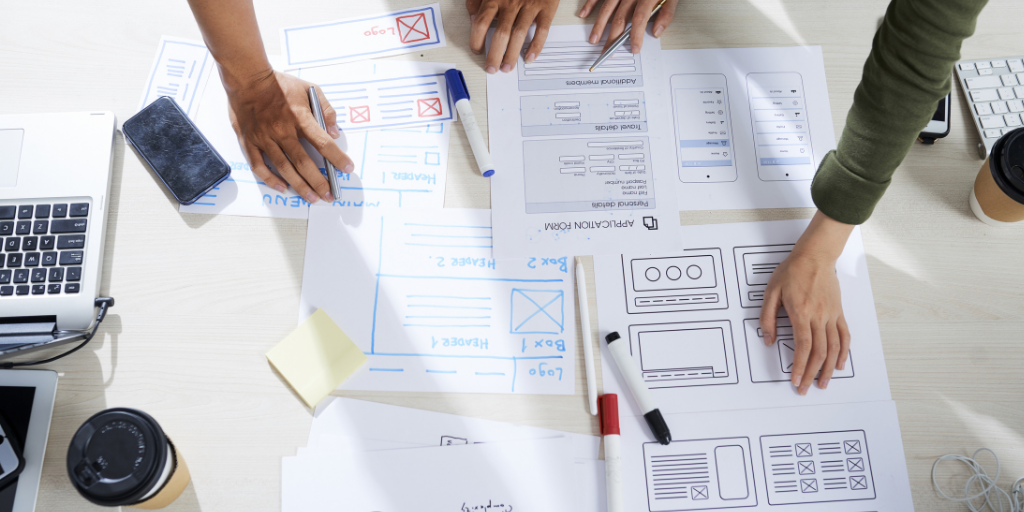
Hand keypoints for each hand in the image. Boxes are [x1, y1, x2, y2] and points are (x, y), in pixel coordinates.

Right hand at [225, 69, 352, 202]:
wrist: (247, 78)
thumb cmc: (279, 84)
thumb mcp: (308, 89)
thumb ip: (326, 109)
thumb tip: (335, 131)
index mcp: (299, 117)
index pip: (322, 142)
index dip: (336, 157)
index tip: (347, 168)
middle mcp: (282, 130)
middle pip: (303, 162)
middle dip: (318, 181)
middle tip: (329, 195)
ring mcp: (264, 138)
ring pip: (284, 167)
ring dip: (299, 185)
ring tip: (312, 198)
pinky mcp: (249, 141)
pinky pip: (259, 165)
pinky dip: (270, 179)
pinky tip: (283, 187)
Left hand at [467, 0, 558, 72]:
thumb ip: (477, 1)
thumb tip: (473, 18)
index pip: (481, 22)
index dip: (476, 39)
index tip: (477, 50)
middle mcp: (511, 3)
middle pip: (500, 33)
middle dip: (494, 54)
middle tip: (491, 68)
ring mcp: (530, 6)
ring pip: (519, 35)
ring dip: (512, 54)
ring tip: (507, 68)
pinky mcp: (546, 8)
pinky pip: (541, 30)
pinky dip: (536, 46)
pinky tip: (530, 57)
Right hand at [579, 0, 677, 52]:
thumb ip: (666, 14)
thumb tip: (657, 31)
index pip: (640, 19)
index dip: (636, 35)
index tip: (634, 48)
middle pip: (620, 18)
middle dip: (613, 37)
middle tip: (608, 52)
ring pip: (607, 8)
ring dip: (599, 25)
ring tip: (594, 39)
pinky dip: (590, 4)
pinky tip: (584, 14)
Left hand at [759, 211, 853, 394]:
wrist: (815, 255)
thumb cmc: (792, 271)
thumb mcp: (771, 291)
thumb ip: (767, 317)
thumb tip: (768, 339)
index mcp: (801, 313)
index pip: (803, 346)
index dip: (799, 366)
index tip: (795, 379)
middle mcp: (819, 316)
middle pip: (819, 352)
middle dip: (811, 373)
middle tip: (806, 388)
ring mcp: (832, 315)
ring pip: (834, 348)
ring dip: (828, 369)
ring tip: (823, 383)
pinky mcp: (839, 312)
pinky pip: (844, 335)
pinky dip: (844, 352)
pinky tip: (839, 365)